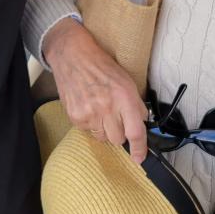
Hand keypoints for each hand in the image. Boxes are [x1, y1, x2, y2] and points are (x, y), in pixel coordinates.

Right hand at [42, 18, 147, 161]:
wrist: (73, 56)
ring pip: (103, 137)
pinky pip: (88, 131)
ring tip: (100, 109)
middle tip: (115, 117)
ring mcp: (89, 113)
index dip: (139, 148)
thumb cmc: (102, 67)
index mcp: (124, 97)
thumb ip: (136, 105)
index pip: (135, 132)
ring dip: (104, 128)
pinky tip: (88, 107)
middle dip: (120, 132)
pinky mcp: (75, 117)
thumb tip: (141, 125)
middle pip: (118, 139)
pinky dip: (91, 123)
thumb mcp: (127, 81)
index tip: (139, 157)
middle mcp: (107, 107)